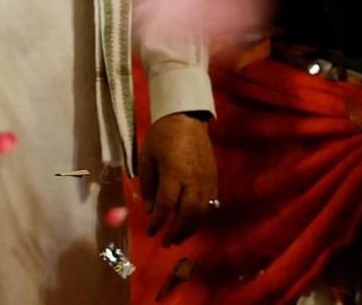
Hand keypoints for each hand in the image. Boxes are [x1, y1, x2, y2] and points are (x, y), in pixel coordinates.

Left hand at [139, 112, 217, 245]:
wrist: (187, 119)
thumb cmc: (162, 135)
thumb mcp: (146, 156)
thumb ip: (147, 183)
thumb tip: (149, 209)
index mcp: (174, 173)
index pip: (166, 205)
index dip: (158, 222)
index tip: (150, 232)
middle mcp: (193, 180)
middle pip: (188, 214)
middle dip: (176, 232)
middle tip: (166, 242)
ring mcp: (207, 182)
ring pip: (201, 213)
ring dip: (190, 229)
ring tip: (178, 238)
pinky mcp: (215, 181)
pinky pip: (210, 206)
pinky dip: (200, 219)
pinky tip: (191, 223)